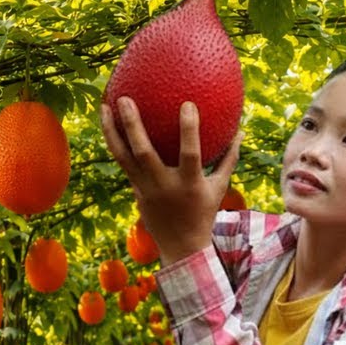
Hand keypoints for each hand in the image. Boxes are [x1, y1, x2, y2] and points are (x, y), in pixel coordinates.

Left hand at [101, 97, 241, 264]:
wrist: (181, 246)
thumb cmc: (203, 213)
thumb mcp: (219, 187)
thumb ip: (228, 158)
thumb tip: (241, 131)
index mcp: (189, 183)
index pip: (190, 153)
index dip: (188, 129)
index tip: (187, 104)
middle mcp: (164, 185)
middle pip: (144, 153)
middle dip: (132, 125)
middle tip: (124, 99)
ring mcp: (146, 190)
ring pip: (123, 158)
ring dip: (111, 132)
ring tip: (104, 106)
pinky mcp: (135, 192)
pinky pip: (122, 163)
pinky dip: (114, 143)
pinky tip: (108, 124)